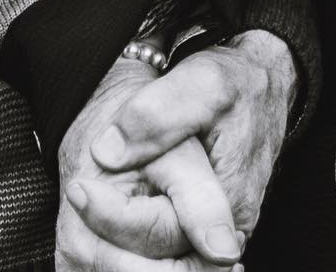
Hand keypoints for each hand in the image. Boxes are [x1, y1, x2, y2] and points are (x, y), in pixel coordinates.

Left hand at [57, 56, 237, 270]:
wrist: (260, 83)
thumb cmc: (234, 83)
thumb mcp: (200, 83)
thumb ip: (156, 117)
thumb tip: (106, 154)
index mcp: (227, 205)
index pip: (159, 237)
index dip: (111, 219)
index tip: (78, 189)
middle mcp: (224, 236)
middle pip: (157, 269)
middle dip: (109, 251)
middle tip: (75, 205)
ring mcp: (212, 238)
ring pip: (158, 269)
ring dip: (117, 255)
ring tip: (83, 221)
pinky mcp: (201, 233)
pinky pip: (163, 260)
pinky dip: (130, 250)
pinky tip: (105, 228)